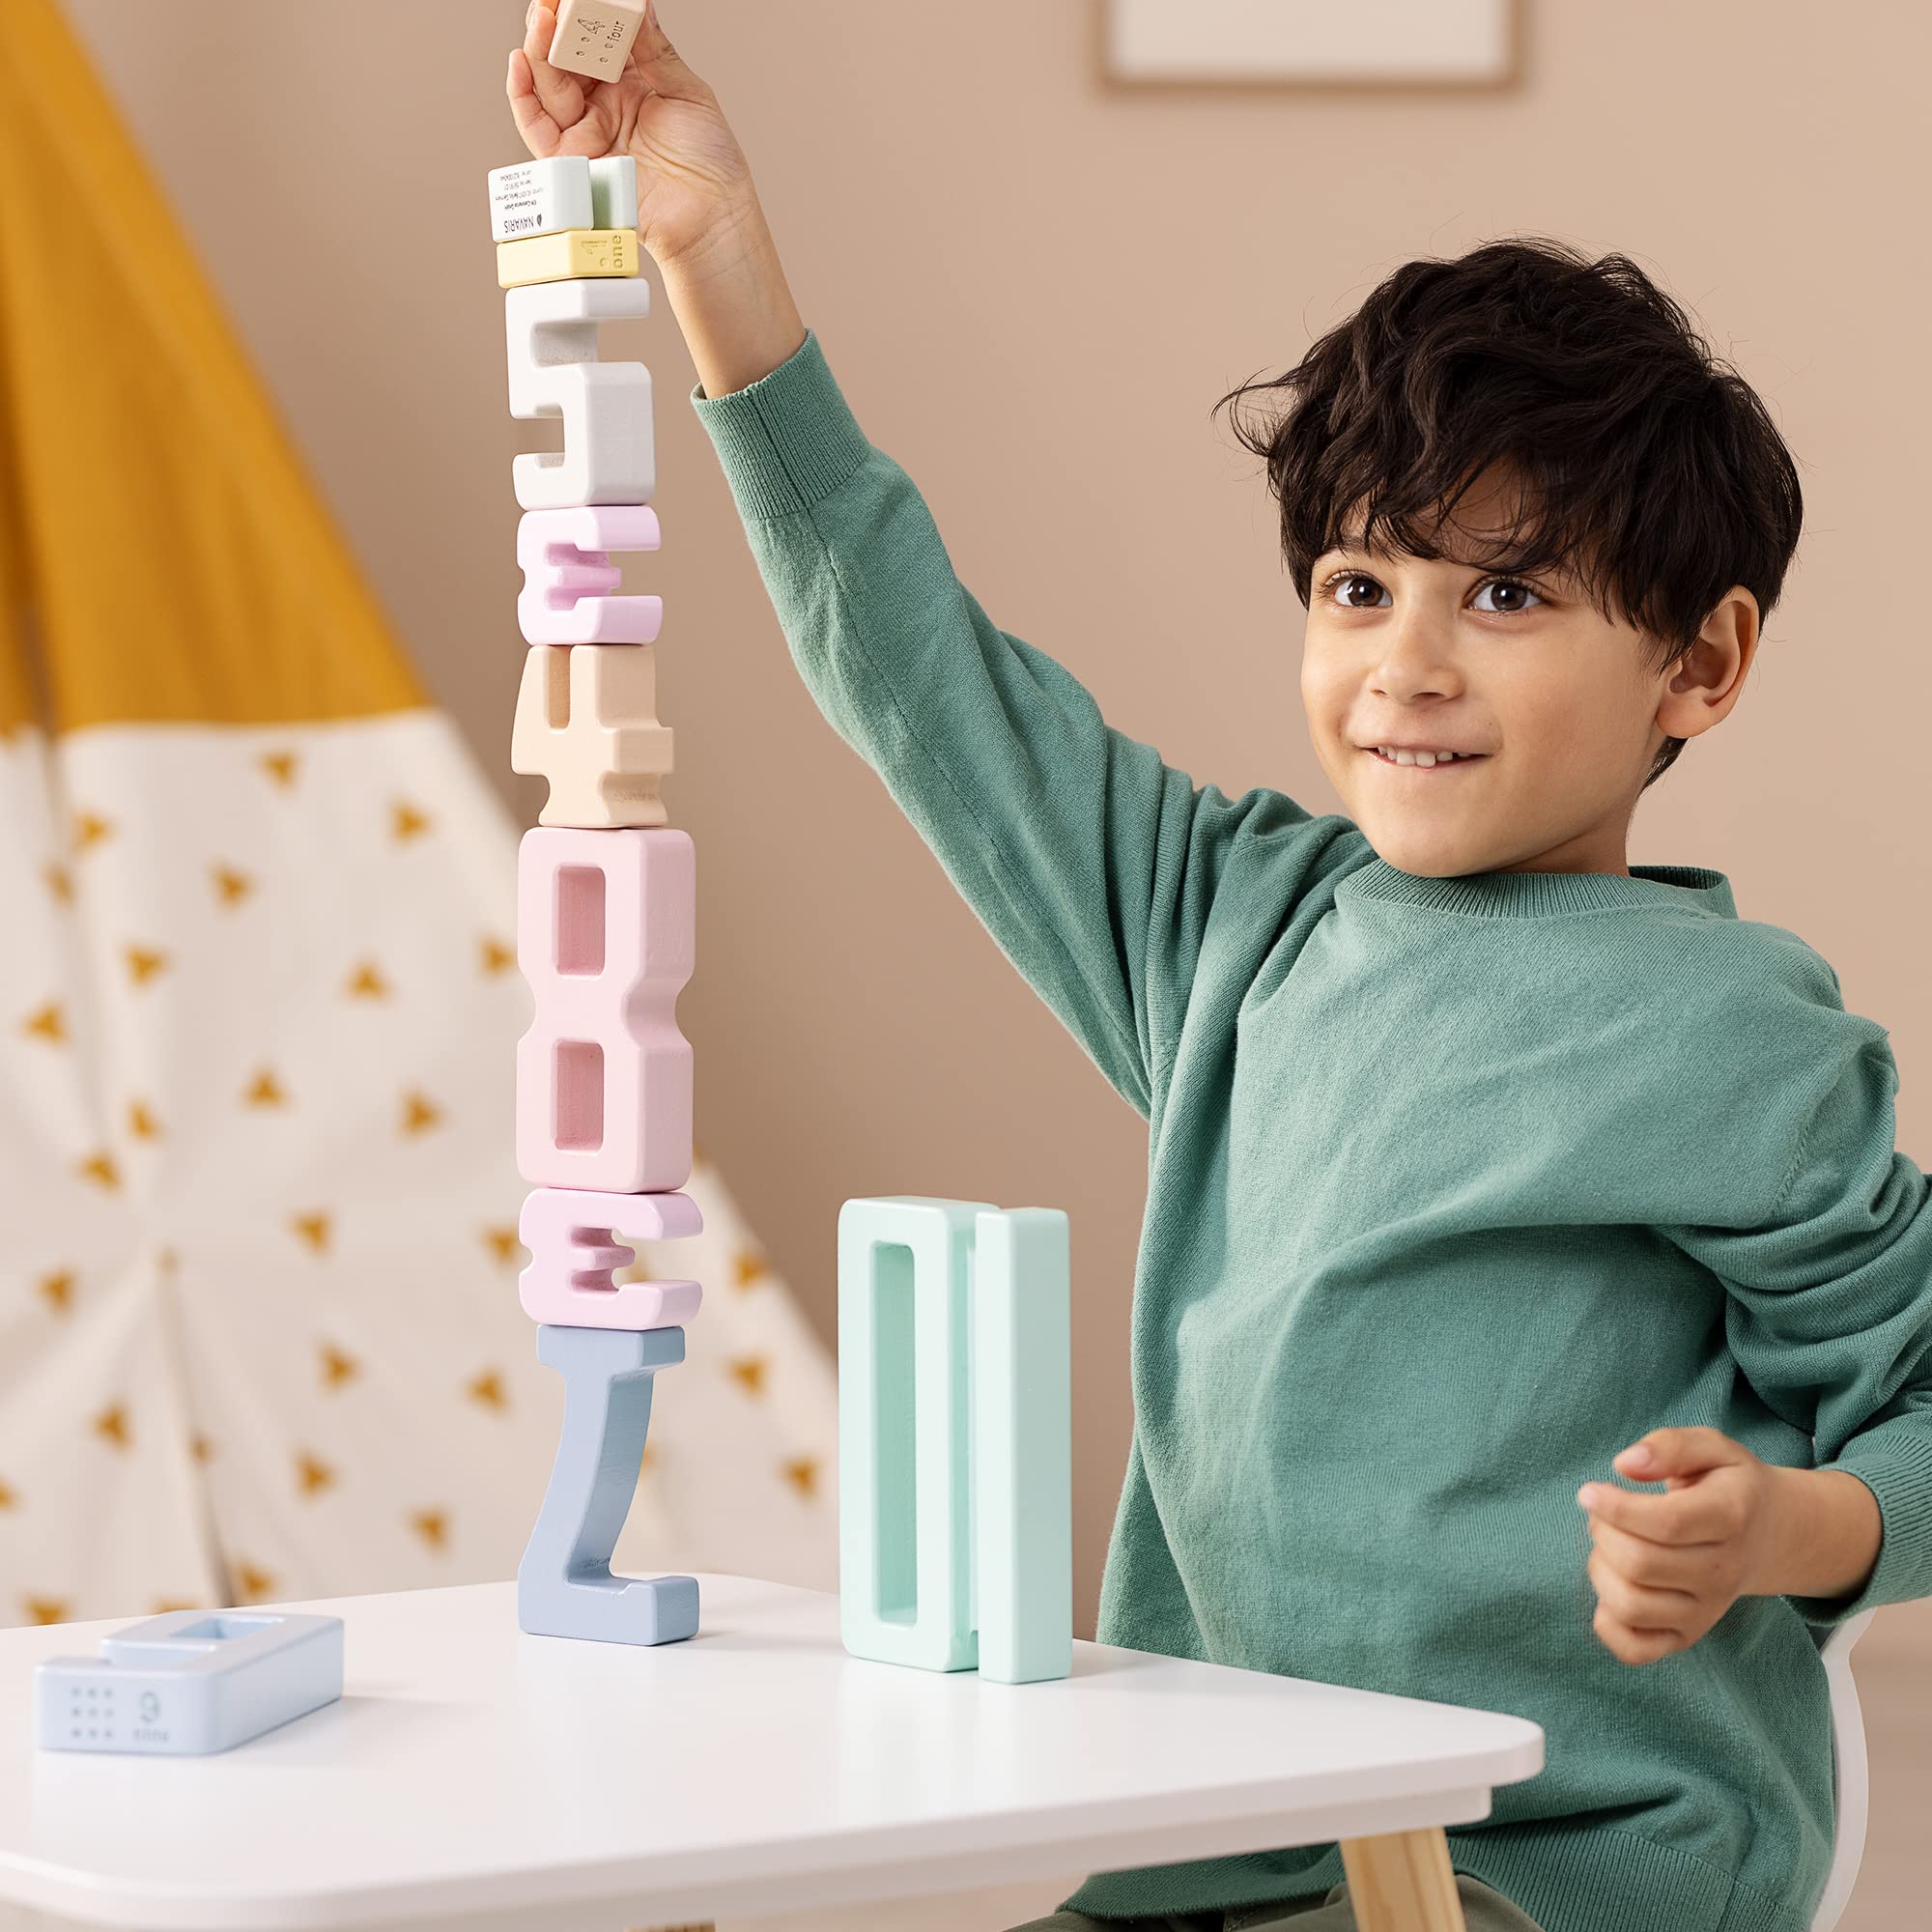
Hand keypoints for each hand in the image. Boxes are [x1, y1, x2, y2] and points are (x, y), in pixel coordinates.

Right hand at [507, 0, 753, 270]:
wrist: (711, 217)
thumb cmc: (710, 162)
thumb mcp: (686, 92)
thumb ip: (653, 49)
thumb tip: (635, 2)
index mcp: (632, 82)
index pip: (597, 38)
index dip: (583, 13)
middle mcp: (604, 104)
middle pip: (566, 57)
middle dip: (554, 25)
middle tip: (549, 1)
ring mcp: (587, 131)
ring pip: (549, 84)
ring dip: (539, 50)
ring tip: (541, 21)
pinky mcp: (574, 163)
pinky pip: (537, 126)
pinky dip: (524, 95)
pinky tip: (520, 62)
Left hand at [1578, 1427, 1786, 1665]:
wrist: (1770, 1536)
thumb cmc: (1728, 1485)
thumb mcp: (1712, 1447)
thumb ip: (1670, 1446)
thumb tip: (1624, 1464)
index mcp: (1729, 1519)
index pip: (1665, 1524)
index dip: (1614, 1507)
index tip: (1589, 1491)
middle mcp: (1721, 1572)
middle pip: (1640, 1564)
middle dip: (1602, 1531)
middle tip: (1602, 1512)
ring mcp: (1705, 1611)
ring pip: (1631, 1605)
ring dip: (1599, 1569)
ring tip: (1608, 1544)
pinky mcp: (1688, 1636)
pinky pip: (1635, 1650)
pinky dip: (1607, 1622)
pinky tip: (1612, 1582)